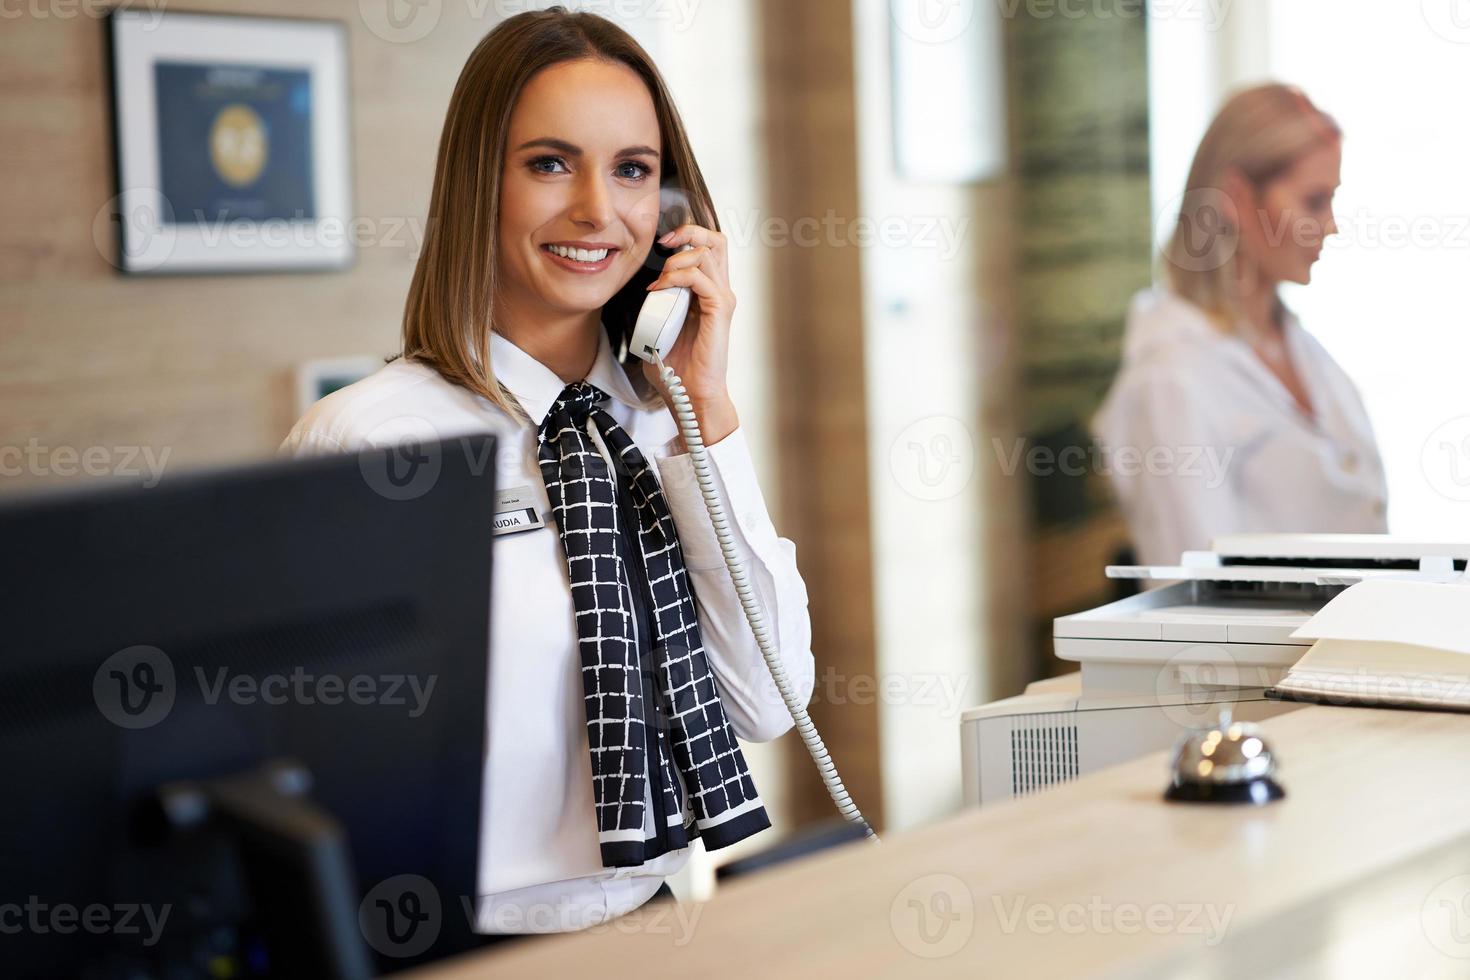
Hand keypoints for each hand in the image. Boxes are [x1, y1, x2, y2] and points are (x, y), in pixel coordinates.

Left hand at [641, 223, 739, 446]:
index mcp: (708, 292)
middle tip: (665, 244)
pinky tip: (660, 290)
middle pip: (716, 240)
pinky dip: (677, 277)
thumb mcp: (657, 330)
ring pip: (708, 253)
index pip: (707, 247)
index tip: (662, 244)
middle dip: (689, 232)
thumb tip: (635, 300)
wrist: (690, 394)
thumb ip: (653, 312)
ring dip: (677, 259)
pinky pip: (701, 278)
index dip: (687, 236)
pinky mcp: (719, 310)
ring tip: (659, 280)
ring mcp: (721, 299)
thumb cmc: (677, 369)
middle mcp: (719, 291)